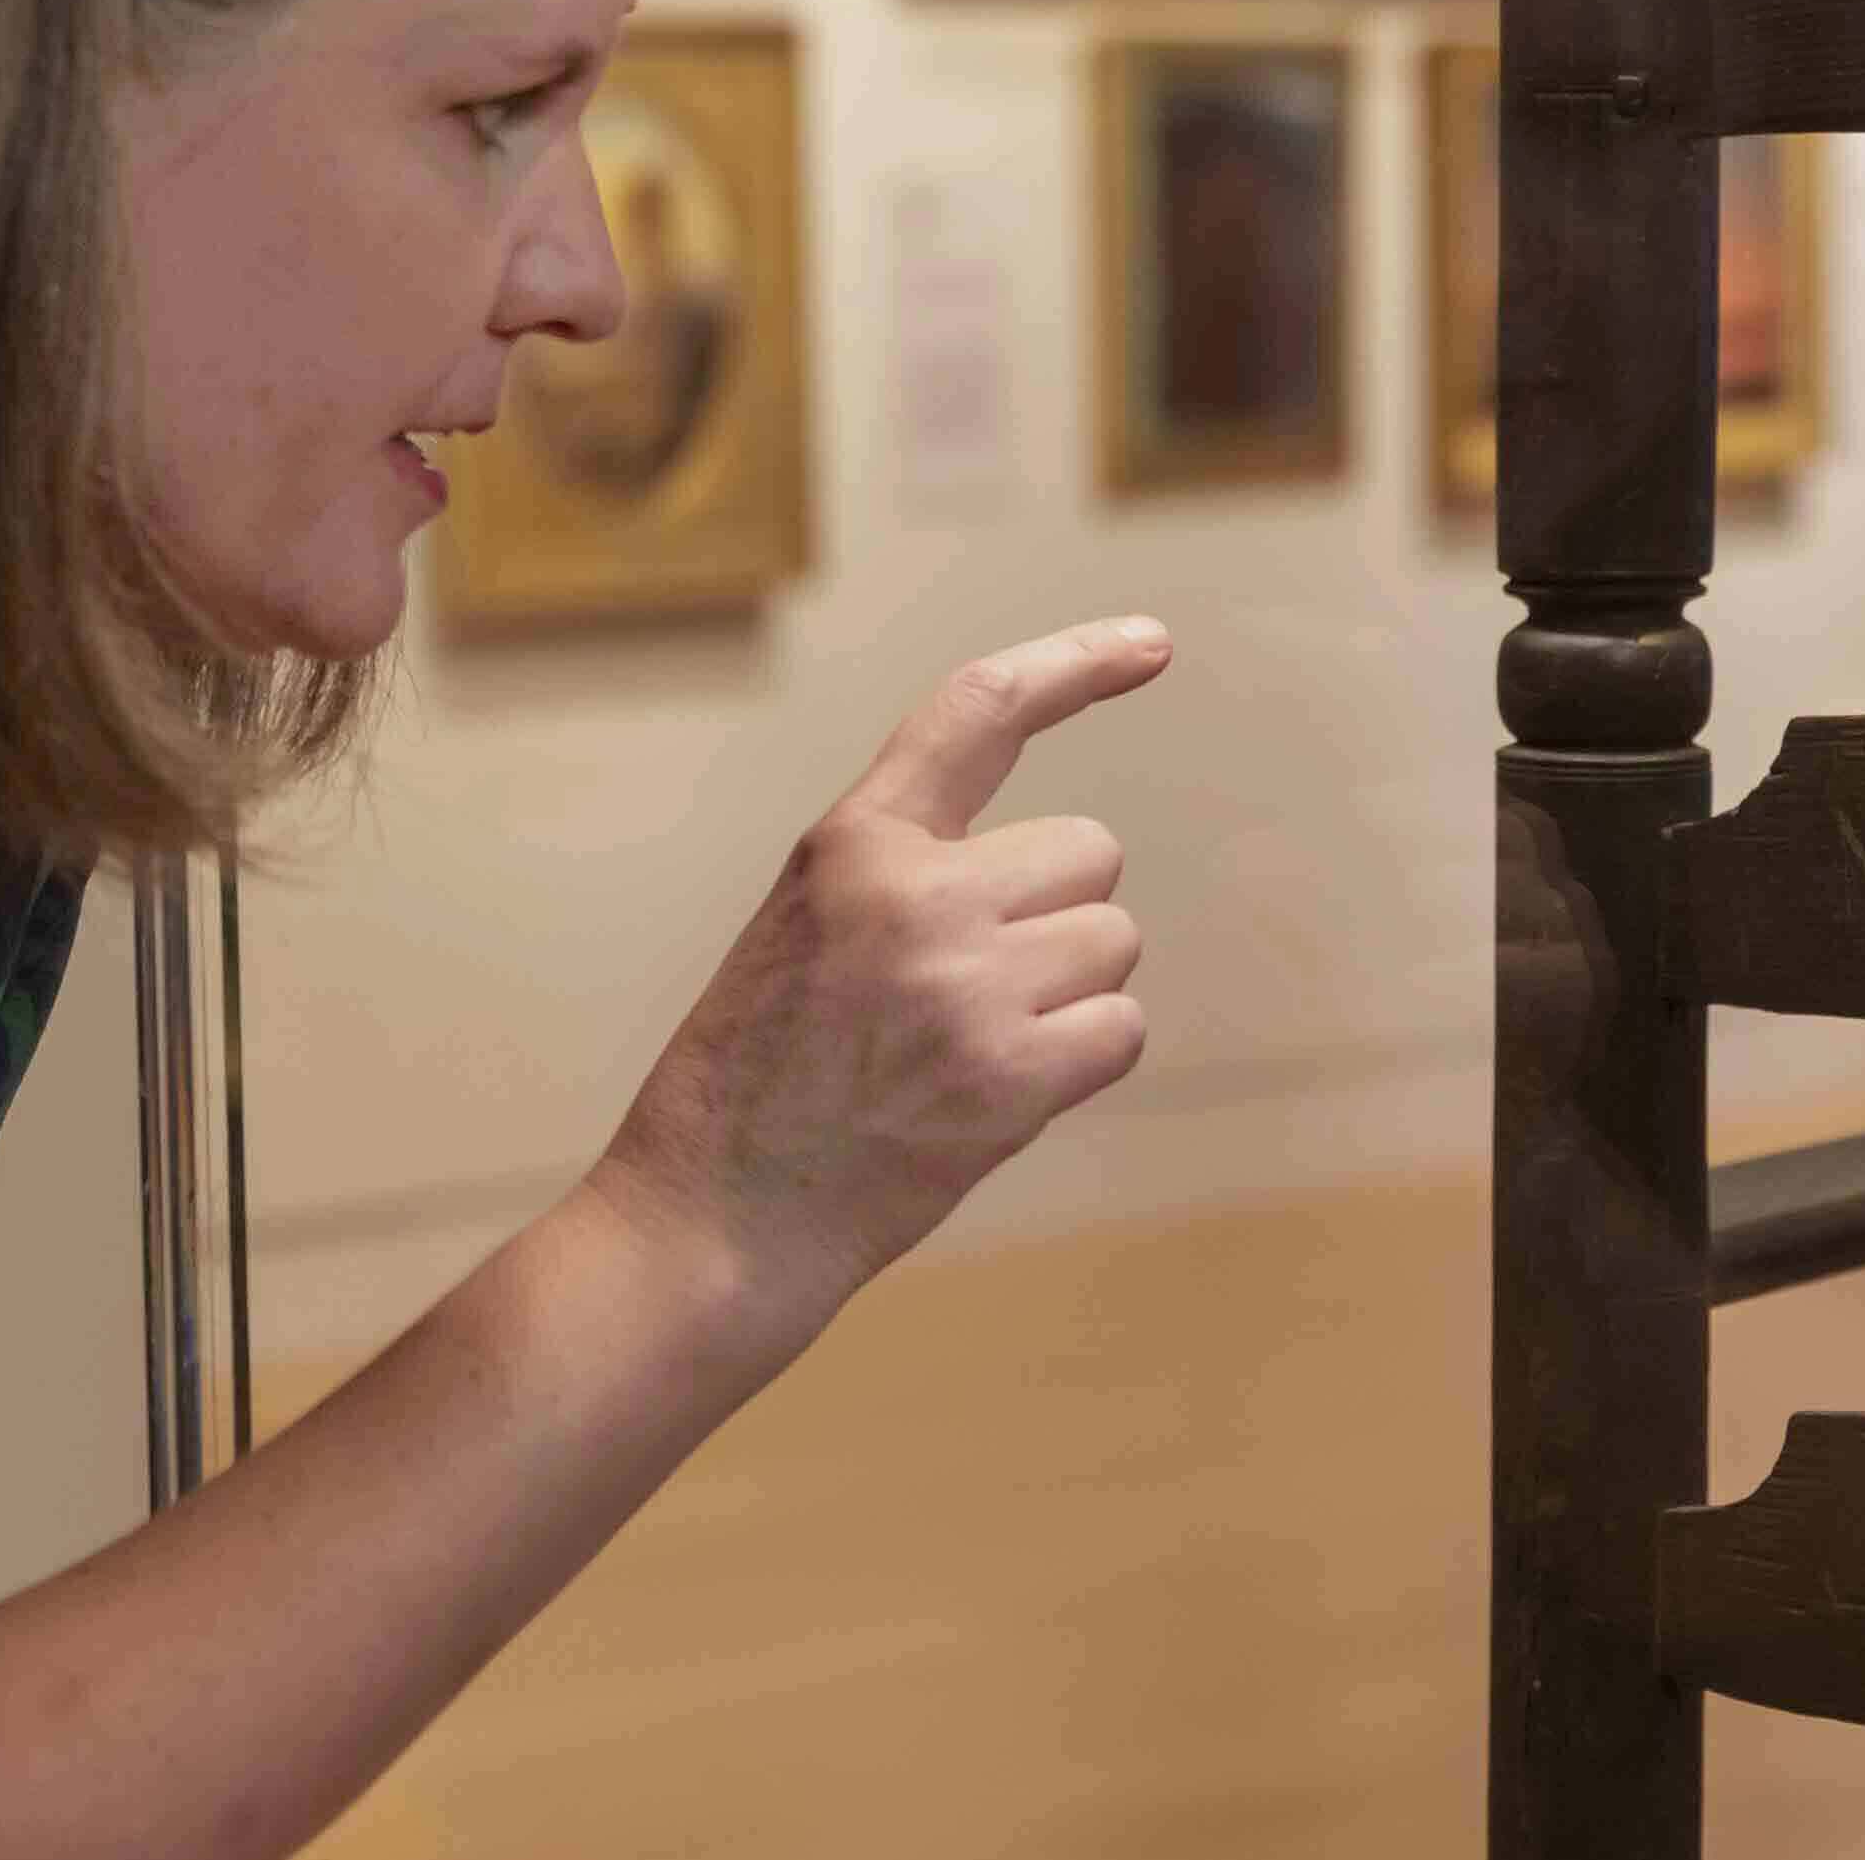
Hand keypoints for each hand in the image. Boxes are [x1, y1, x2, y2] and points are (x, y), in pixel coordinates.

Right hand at [590, 617, 1172, 1359]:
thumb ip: (909, 875)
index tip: (1152, 643)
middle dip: (1057, 916)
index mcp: (853, 844)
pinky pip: (1121, 1029)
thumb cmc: (759, 1081)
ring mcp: (965, 983)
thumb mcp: (807, 928)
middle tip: (966, 993)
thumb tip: (1064, 872)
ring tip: (961, 1052)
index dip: (1075, 664)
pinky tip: (994, 1099)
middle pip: (1088, 851)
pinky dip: (1081, 1063)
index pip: (977, 711)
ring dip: (1068, 996)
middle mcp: (913, 894)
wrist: (712, 1220)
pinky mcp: (1008, 1074)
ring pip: (1111, 941)